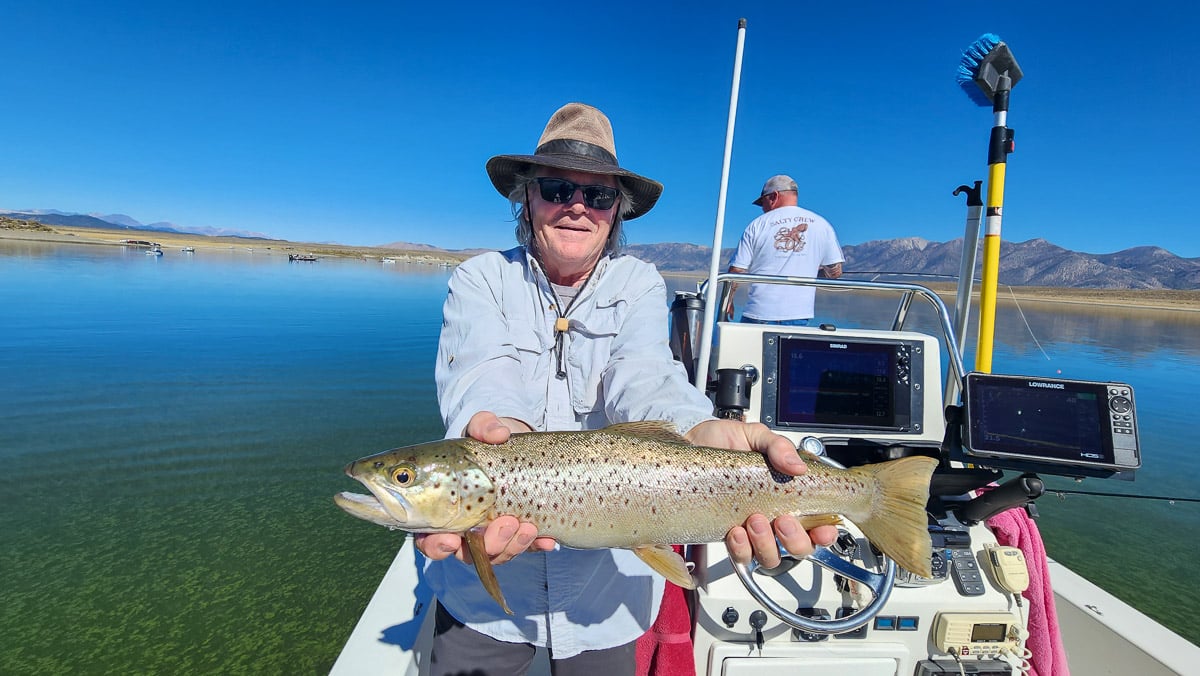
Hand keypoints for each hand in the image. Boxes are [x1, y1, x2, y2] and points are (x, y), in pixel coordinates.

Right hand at [413, 411, 555, 563]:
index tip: (451, 539)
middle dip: (489, 544)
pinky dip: (536, 545)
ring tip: (527, 525)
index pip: (430, 539)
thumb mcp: (481, 429)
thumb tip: (499, 433)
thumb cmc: (486, 442)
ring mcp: (492, 533)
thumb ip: (483, 425)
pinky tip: (547, 538)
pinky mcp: (518, 533)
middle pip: (468, 554)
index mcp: (441, 508)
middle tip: (505, 523)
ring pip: (498, 554)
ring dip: (512, 545)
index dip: (436, 546)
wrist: (515, 447)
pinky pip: (526, 548)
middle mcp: (464, 527)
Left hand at [685, 420, 837, 566]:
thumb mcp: (755, 435)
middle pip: (798, 548)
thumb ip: (778, 446)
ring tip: (753, 520)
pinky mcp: (727, 534)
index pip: (816, 523)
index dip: (825, 533)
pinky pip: (741, 555)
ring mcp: (750, 528)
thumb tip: (797, 467)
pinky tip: (734, 530)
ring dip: (767, 544)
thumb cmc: (723, 440)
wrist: (688, 442)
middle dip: (795, 540)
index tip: (824, 529)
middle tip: (782, 520)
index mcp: (787, 494)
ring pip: (770, 556)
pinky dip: (741, 548)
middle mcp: (773, 516)